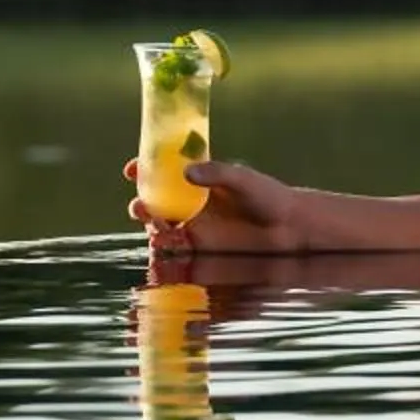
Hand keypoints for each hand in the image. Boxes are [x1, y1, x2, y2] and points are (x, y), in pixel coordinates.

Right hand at [126, 157, 302, 255]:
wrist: (289, 229)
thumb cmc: (268, 196)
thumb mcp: (242, 178)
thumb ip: (216, 173)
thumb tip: (187, 171)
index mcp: (196, 180)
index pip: (162, 172)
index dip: (143, 170)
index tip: (131, 170)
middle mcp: (190, 203)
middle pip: (153, 202)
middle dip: (141, 204)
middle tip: (140, 206)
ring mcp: (194, 226)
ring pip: (159, 227)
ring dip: (150, 226)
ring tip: (156, 226)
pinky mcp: (200, 249)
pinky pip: (174, 249)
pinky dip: (164, 248)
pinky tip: (163, 246)